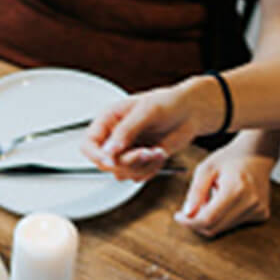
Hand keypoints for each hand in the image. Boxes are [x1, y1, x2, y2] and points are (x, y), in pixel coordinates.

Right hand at [82, 79, 219, 181]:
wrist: (191, 112)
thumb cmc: (169, 103)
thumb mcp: (146, 112)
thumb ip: (125, 131)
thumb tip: (108, 150)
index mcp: (108, 120)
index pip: (88, 145)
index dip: (97, 155)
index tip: (112, 160)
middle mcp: (114, 137)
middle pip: (105, 163)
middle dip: (128, 161)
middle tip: (148, 152)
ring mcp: (126, 151)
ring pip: (121, 173)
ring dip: (142, 166)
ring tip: (158, 151)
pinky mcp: (139, 161)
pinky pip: (137, 176)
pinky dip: (151, 170)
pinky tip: (160, 154)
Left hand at [175, 143, 274, 236]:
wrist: (258, 155)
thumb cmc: (229, 159)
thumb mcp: (206, 168)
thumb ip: (195, 191)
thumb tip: (187, 213)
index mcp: (236, 189)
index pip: (208, 219)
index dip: (189, 222)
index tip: (178, 216)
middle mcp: (250, 202)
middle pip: (214, 228)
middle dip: (196, 223)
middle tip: (189, 210)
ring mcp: (258, 210)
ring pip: (223, 229)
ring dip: (211, 219)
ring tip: (211, 199)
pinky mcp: (262, 214)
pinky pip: (234, 225)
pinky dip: (223, 218)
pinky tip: (224, 201)